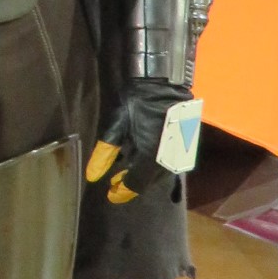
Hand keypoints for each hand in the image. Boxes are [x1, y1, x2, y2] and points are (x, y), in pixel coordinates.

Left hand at [86, 77, 196, 203]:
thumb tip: (92, 176)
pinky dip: (153, 164)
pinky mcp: (185, 147)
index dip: (122, 192)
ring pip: (158, 174)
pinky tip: (143, 157)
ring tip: (128, 168)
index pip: (136, 184)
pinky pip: (167, 163)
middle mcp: (168, 160)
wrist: (165, 83)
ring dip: (143, 173)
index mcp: (152, 157)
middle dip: (131, 182)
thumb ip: (106, 153)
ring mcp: (180, 154)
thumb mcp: (118, 127)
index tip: (111, 195)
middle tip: (116, 181)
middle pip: (148, 181)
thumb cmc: (139, 104)